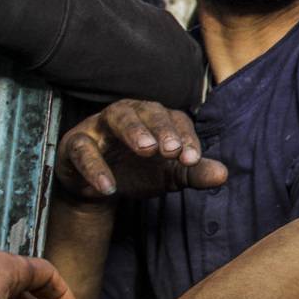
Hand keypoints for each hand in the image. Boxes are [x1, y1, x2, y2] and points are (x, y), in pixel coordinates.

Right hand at [55, 99, 227, 199]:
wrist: (100, 188)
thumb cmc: (139, 171)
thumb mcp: (170, 173)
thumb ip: (194, 172)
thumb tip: (224, 175)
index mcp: (156, 117)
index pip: (176, 119)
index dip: (185, 138)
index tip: (193, 160)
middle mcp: (130, 114)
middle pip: (147, 110)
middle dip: (161, 128)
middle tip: (171, 149)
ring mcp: (100, 126)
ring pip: (117, 118)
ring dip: (133, 131)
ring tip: (147, 149)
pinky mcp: (75, 144)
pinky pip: (83, 150)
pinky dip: (95, 167)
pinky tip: (108, 187)